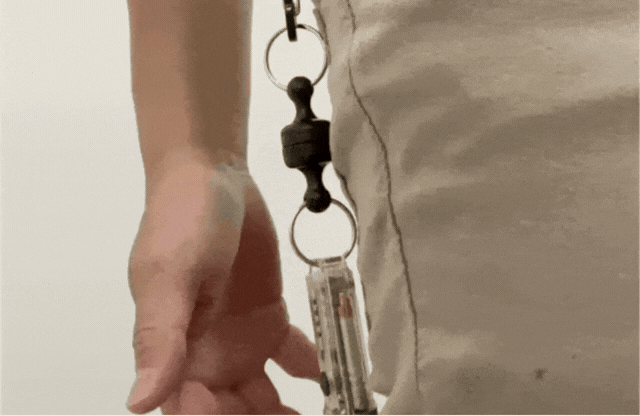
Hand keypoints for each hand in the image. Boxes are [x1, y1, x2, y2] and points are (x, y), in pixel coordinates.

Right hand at [126, 157, 320, 413]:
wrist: (215, 176)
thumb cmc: (182, 218)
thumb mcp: (169, 275)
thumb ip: (160, 337)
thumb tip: (139, 400)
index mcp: (174, 350)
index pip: (191, 410)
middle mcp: (205, 355)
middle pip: (232, 411)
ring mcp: (240, 340)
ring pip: (263, 396)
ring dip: (288, 412)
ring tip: (326, 415)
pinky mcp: (269, 319)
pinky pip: (294, 356)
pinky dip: (314, 370)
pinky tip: (334, 378)